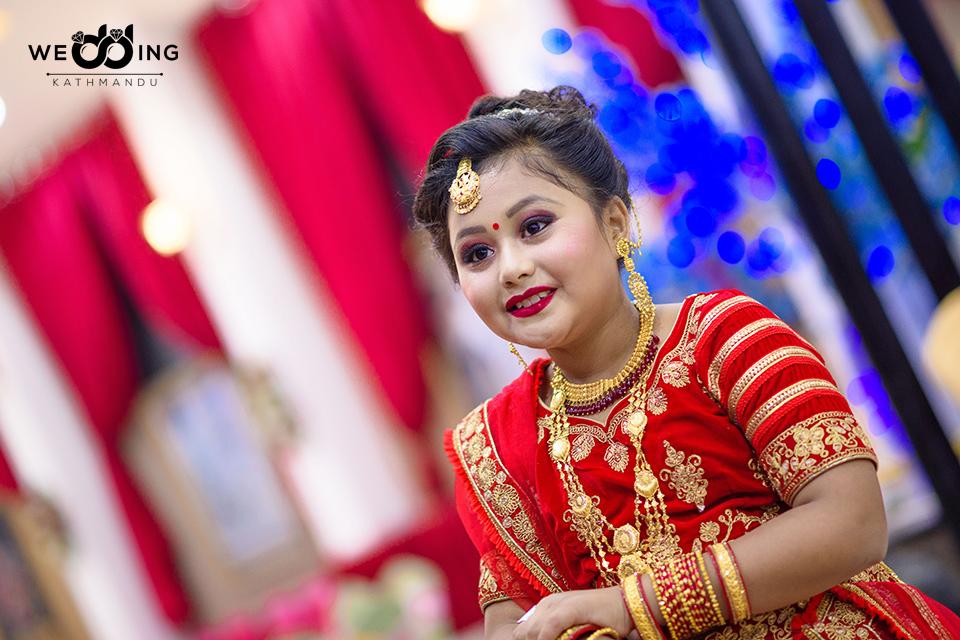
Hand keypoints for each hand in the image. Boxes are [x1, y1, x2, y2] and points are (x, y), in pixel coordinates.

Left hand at [512, 586, 632, 639]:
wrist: (624, 604)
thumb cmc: (600, 618)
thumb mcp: (571, 625)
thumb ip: (555, 632)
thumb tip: (541, 639)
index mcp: (545, 607)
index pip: (522, 632)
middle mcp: (548, 603)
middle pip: (524, 633)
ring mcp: (559, 604)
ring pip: (533, 631)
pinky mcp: (572, 607)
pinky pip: (550, 626)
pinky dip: (546, 638)